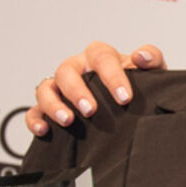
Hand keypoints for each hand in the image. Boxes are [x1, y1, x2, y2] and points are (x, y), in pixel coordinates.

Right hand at [25, 41, 166, 135]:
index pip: (102, 58)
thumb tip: (140, 56)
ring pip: (46, 88)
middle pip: (67, 70)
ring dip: (54, 103)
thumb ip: (151, 59)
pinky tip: (44, 130)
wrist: (128, 102)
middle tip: (91, 110)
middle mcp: (77, 68)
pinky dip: (35, 119)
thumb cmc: (137, 84)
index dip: (112, 77)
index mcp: (100, 56)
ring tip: (68, 120)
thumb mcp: (150, 71)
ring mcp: (60, 87)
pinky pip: (34, 110)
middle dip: (77, 90)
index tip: (124, 97)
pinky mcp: (49, 107)